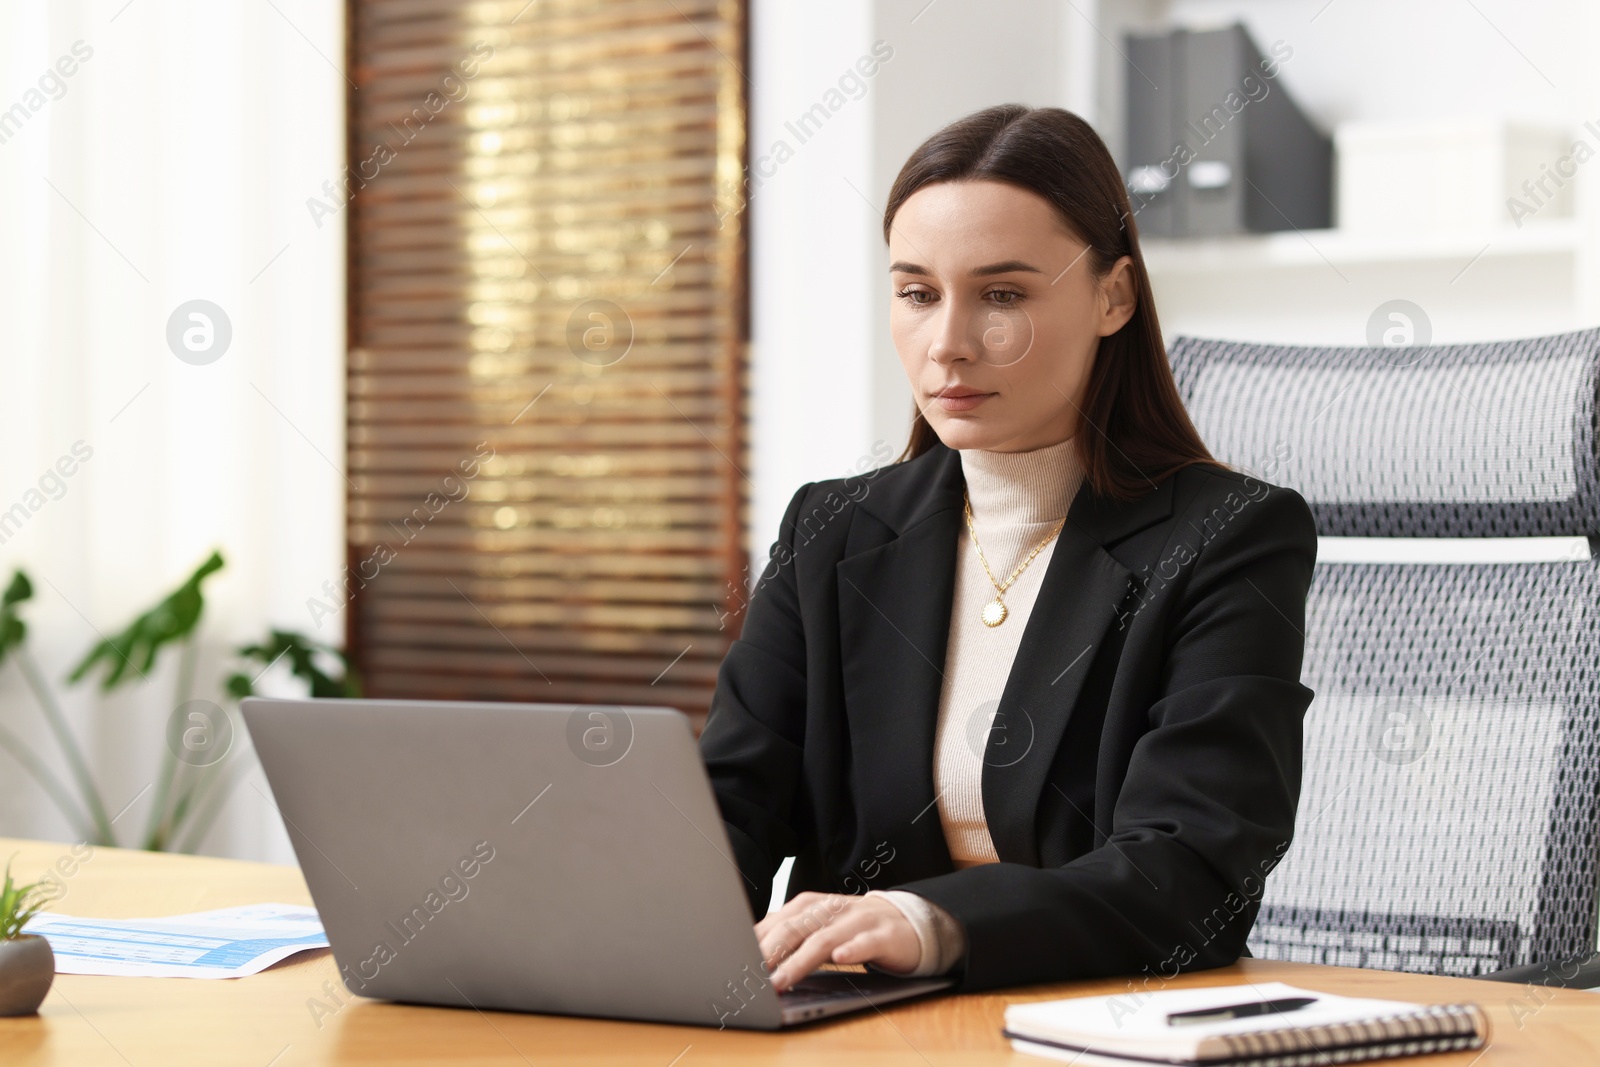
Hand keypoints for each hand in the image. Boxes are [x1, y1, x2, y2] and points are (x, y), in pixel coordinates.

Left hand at [755, 891, 920, 991]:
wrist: (908, 921)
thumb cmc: (855, 928)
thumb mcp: (821, 926)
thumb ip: (791, 934)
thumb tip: (752, 951)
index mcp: (813, 905)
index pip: (778, 921)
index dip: (756, 942)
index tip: (736, 962)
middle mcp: (833, 909)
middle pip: (795, 928)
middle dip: (770, 952)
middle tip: (751, 975)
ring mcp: (859, 921)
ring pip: (824, 940)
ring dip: (799, 962)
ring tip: (781, 980)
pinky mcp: (883, 936)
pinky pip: (865, 943)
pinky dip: (852, 950)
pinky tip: (840, 959)